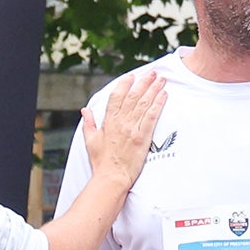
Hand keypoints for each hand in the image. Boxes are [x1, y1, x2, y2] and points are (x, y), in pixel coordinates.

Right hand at [81, 72, 166, 189]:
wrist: (111, 177)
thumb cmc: (101, 162)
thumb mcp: (90, 140)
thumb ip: (89, 123)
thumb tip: (85, 110)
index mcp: (109, 121)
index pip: (117, 96)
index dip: (125, 84)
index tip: (131, 76)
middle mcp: (121, 121)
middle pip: (133, 96)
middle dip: (143, 82)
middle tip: (152, 73)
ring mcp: (132, 128)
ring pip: (144, 103)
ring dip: (153, 89)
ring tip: (160, 80)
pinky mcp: (143, 137)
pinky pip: (151, 116)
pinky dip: (158, 104)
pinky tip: (164, 95)